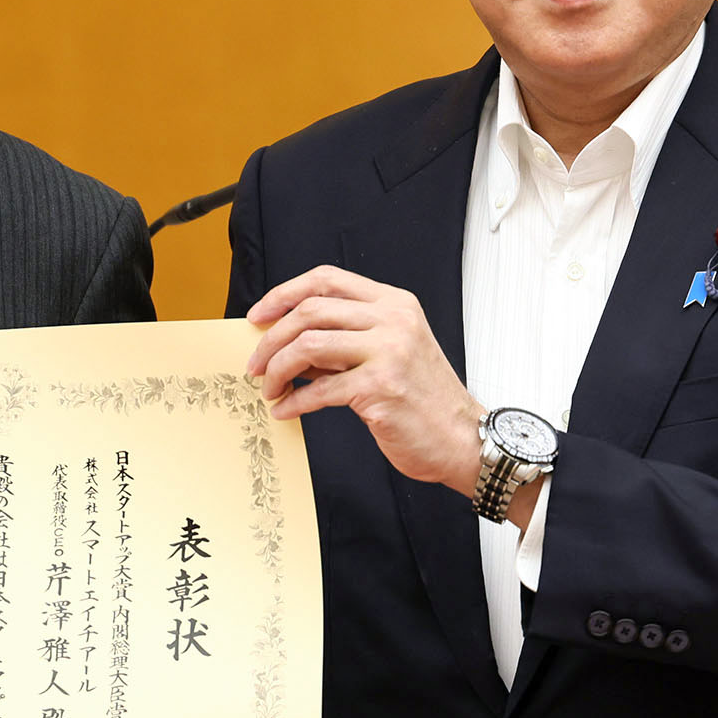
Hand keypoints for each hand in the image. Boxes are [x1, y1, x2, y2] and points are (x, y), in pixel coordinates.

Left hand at [246, 266, 481, 495]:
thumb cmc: (423, 399)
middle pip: (310, 311)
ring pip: (308, 345)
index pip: (326, 279)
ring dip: (277, 369)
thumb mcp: (388, 353)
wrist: (463, 438)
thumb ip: (342, 341)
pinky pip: (319, 390)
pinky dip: (294, 402)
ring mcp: (389, 352)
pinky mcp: (380, 388)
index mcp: (394, 303)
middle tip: (255, 364)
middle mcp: (393, 320)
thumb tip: (285, 343)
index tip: (258, 317)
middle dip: (271, 339)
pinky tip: (285, 411)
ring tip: (269, 389)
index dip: (284, 294)